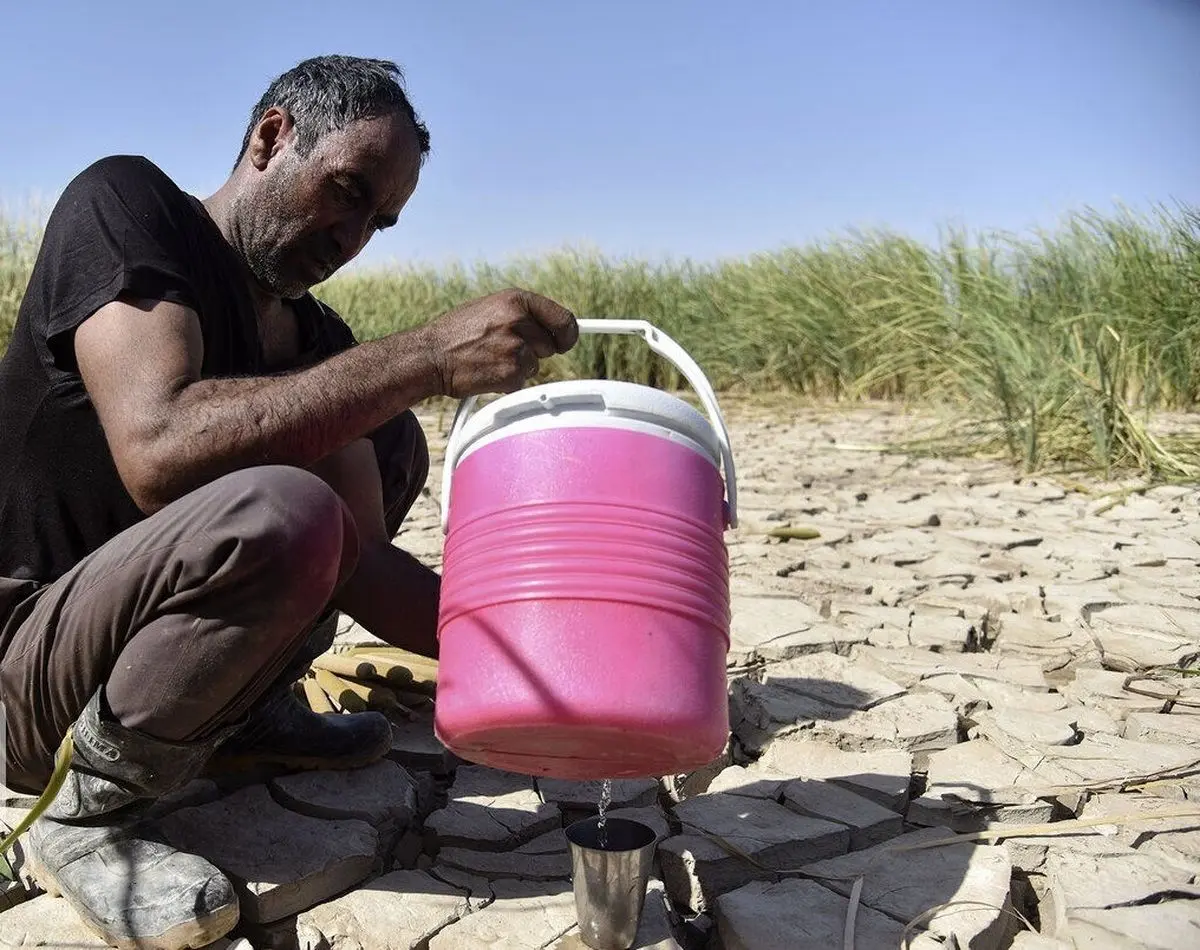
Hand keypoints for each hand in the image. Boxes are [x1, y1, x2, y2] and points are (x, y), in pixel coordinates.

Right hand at [423, 288, 578, 397]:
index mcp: (517, 300)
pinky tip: (487, 370)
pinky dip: (507, 380)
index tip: (565, 342)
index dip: (567, 335)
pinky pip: (521, 381)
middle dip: (534, 351)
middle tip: (506, 349)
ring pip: (535, 365)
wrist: (431, 355)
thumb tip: (554, 326)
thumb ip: (523, 314)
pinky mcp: (511, 372)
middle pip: (551, 346)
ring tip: (491, 358)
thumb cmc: (458, 332)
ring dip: (518, 366)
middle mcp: (518, 321)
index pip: (563, 319)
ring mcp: (515, 347)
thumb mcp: (492, 308)